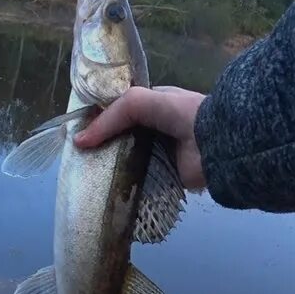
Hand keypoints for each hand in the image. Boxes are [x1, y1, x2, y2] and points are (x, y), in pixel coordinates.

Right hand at [73, 86, 206, 189]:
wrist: (215, 142)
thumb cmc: (178, 114)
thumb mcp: (138, 102)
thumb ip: (110, 117)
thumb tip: (79, 141)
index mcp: (154, 105)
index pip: (120, 113)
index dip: (100, 122)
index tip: (79, 135)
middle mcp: (157, 129)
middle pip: (122, 139)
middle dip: (103, 148)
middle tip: (80, 160)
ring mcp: (161, 154)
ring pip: (129, 160)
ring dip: (112, 169)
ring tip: (87, 178)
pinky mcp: (165, 177)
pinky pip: (141, 180)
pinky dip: (126, 185)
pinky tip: (107, 191)